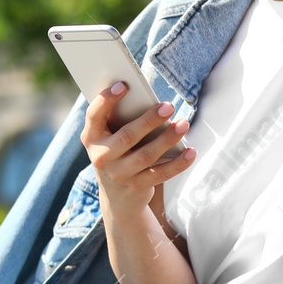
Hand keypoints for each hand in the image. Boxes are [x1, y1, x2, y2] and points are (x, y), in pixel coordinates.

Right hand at [79, 81, 193, 220]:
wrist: (118, 197)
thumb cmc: (117, 153)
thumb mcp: (110, 138)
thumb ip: (120, 119)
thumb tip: (146, 99)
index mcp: (91, 138)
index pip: (94, 116)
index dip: (106, 100)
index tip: (123, 85)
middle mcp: (101, 157)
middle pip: (127, 136)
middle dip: (149, 120)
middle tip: (168, 106)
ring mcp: (119, 174)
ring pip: (146, 155)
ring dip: (167, 139)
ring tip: (184, 124)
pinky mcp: (137, 187)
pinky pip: (161, 174)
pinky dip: (178, 163)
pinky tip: (191, 151)